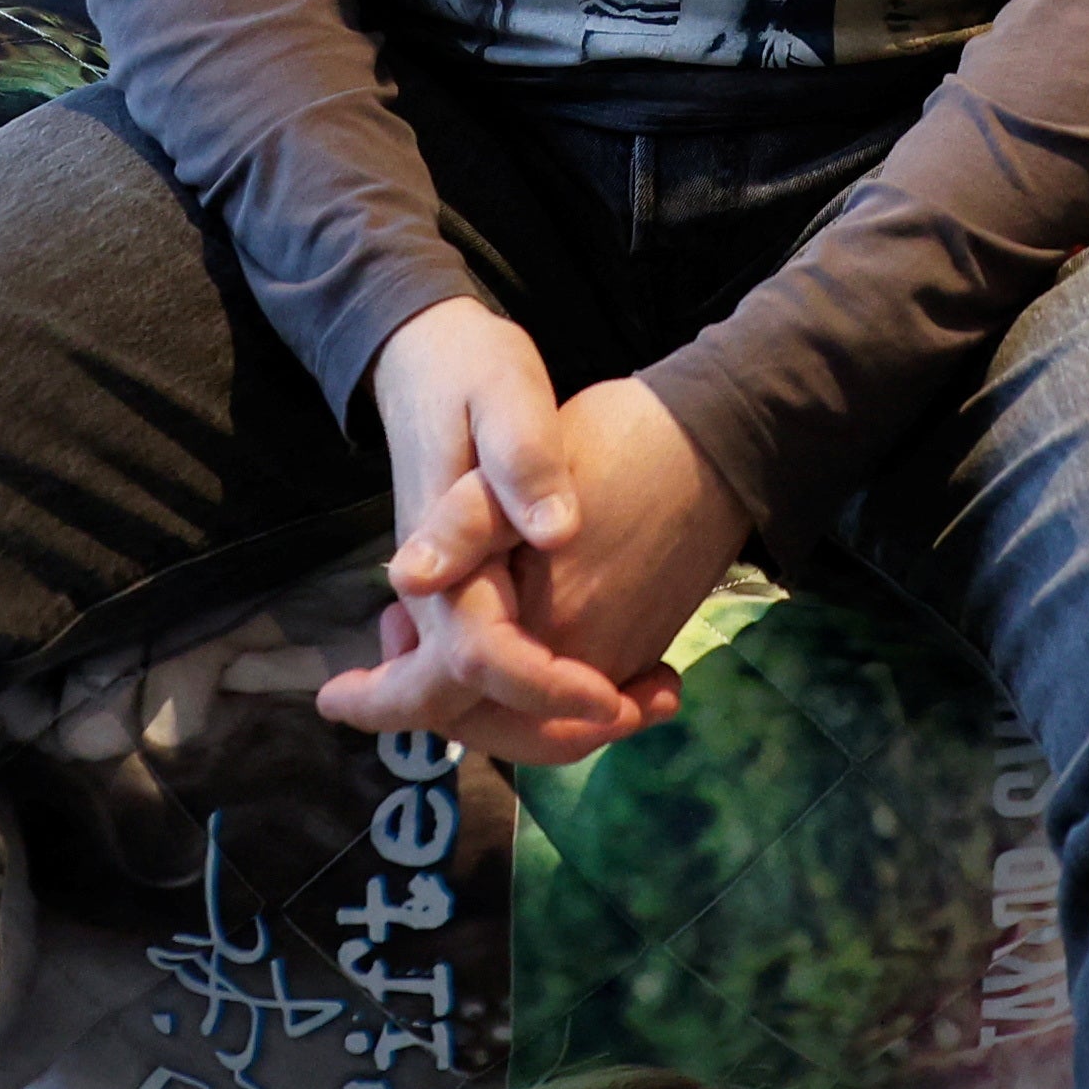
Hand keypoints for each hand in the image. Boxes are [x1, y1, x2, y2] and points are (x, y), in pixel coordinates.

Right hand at [314, 301, 651, 764]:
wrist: (433, 357)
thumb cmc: (473, 371)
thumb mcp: (503, 393)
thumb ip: (521, 462)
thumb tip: (553, 531)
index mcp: (440, 557)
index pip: (479, 658)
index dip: (548, 689)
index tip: (618, 697)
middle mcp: (436, 596)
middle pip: (470, 708)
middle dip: (558, 731)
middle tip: (651, 703)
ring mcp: (451, 601)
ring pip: (484, 706)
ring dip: (564, 723)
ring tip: (655, 693)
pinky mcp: (474, 593)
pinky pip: (499, 674)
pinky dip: (558, 694)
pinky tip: (630, 673)